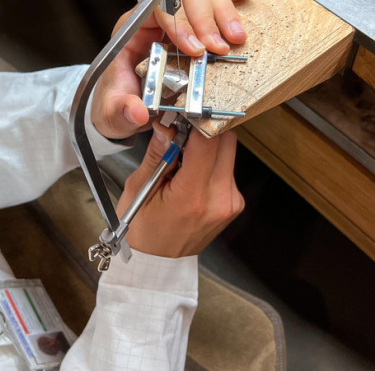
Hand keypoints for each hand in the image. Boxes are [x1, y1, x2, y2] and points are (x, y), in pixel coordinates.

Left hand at [91, 0, 256, 139]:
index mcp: (132, 29)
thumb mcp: (113, 113)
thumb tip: (137, 110)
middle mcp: (155, 17)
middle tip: (220, 47)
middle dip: (206, 18)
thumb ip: (120, 111)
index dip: (180, 23)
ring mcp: (177, 17)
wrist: (123, 107)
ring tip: (235, 37)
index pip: (158, 8)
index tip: (196, 49)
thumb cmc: (118, 103)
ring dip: (223, 10)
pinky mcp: (194, 24)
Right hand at [117, 122, 244, 257]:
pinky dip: (212, 161)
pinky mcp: (234, 203)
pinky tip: (192, 170)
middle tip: (182, 130)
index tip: (183, 113)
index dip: (197, 121)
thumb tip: (167, 124)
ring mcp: (231, 202)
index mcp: (193, 197)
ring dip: (209, 144)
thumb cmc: (143, 229)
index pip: (208, 142)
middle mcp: (219, 199)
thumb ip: (158, 153)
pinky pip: (228, 168)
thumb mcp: (139, 188)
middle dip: (205, 129)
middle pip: (226, 142)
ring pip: (229, 152)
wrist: (157, 262)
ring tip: (183, 155)